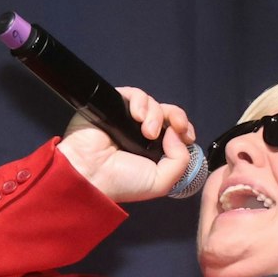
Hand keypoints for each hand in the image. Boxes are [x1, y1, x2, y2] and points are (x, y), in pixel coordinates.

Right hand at [54, 86, 195, 203]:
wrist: (90, 174)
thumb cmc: (121, 182)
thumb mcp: (160, 182)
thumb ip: (180, 160)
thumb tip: (176, 132)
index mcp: (152, 150)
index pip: (175, 130)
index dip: (184, 128)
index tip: (187, 136)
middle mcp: (140, 133)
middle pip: (167, 113)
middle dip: (176, 117)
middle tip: (176, 127)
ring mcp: (127, 119)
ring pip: (152, 104)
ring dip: (155, 115)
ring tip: (147, 132)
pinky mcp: (114, 106)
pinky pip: (134, 95)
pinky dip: (140, 102)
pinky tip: (136, 116)